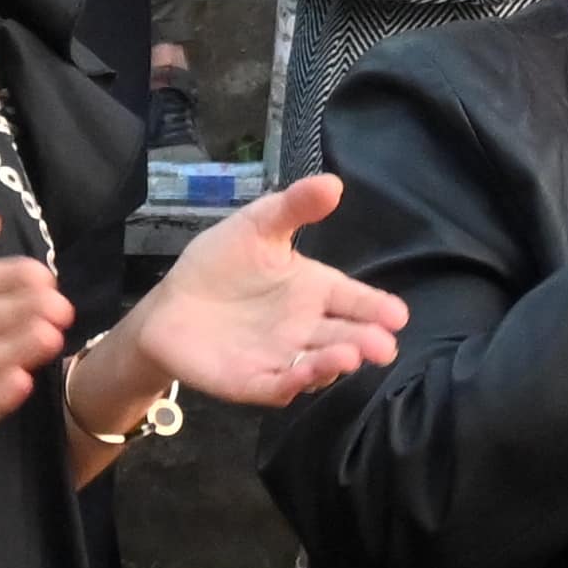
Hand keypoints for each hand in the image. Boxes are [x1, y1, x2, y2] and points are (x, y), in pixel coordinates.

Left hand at [114, 174, 409, 408]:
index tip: (398, 315)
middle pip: (343, 336)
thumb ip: (294, 207)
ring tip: (350, 355)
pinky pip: (278, 384)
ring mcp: (281, 357)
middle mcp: (305, 328)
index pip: (352, 299)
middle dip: (367, 341)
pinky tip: (303, 374)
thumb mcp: (257, 226)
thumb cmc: (220, 264)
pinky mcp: (253, 381)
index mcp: (313, 290)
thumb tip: (334, 183)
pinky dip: (293, 382)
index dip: (376, 307)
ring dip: (334, 363)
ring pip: (316, 365)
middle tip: (385, 346)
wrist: (169, 306)